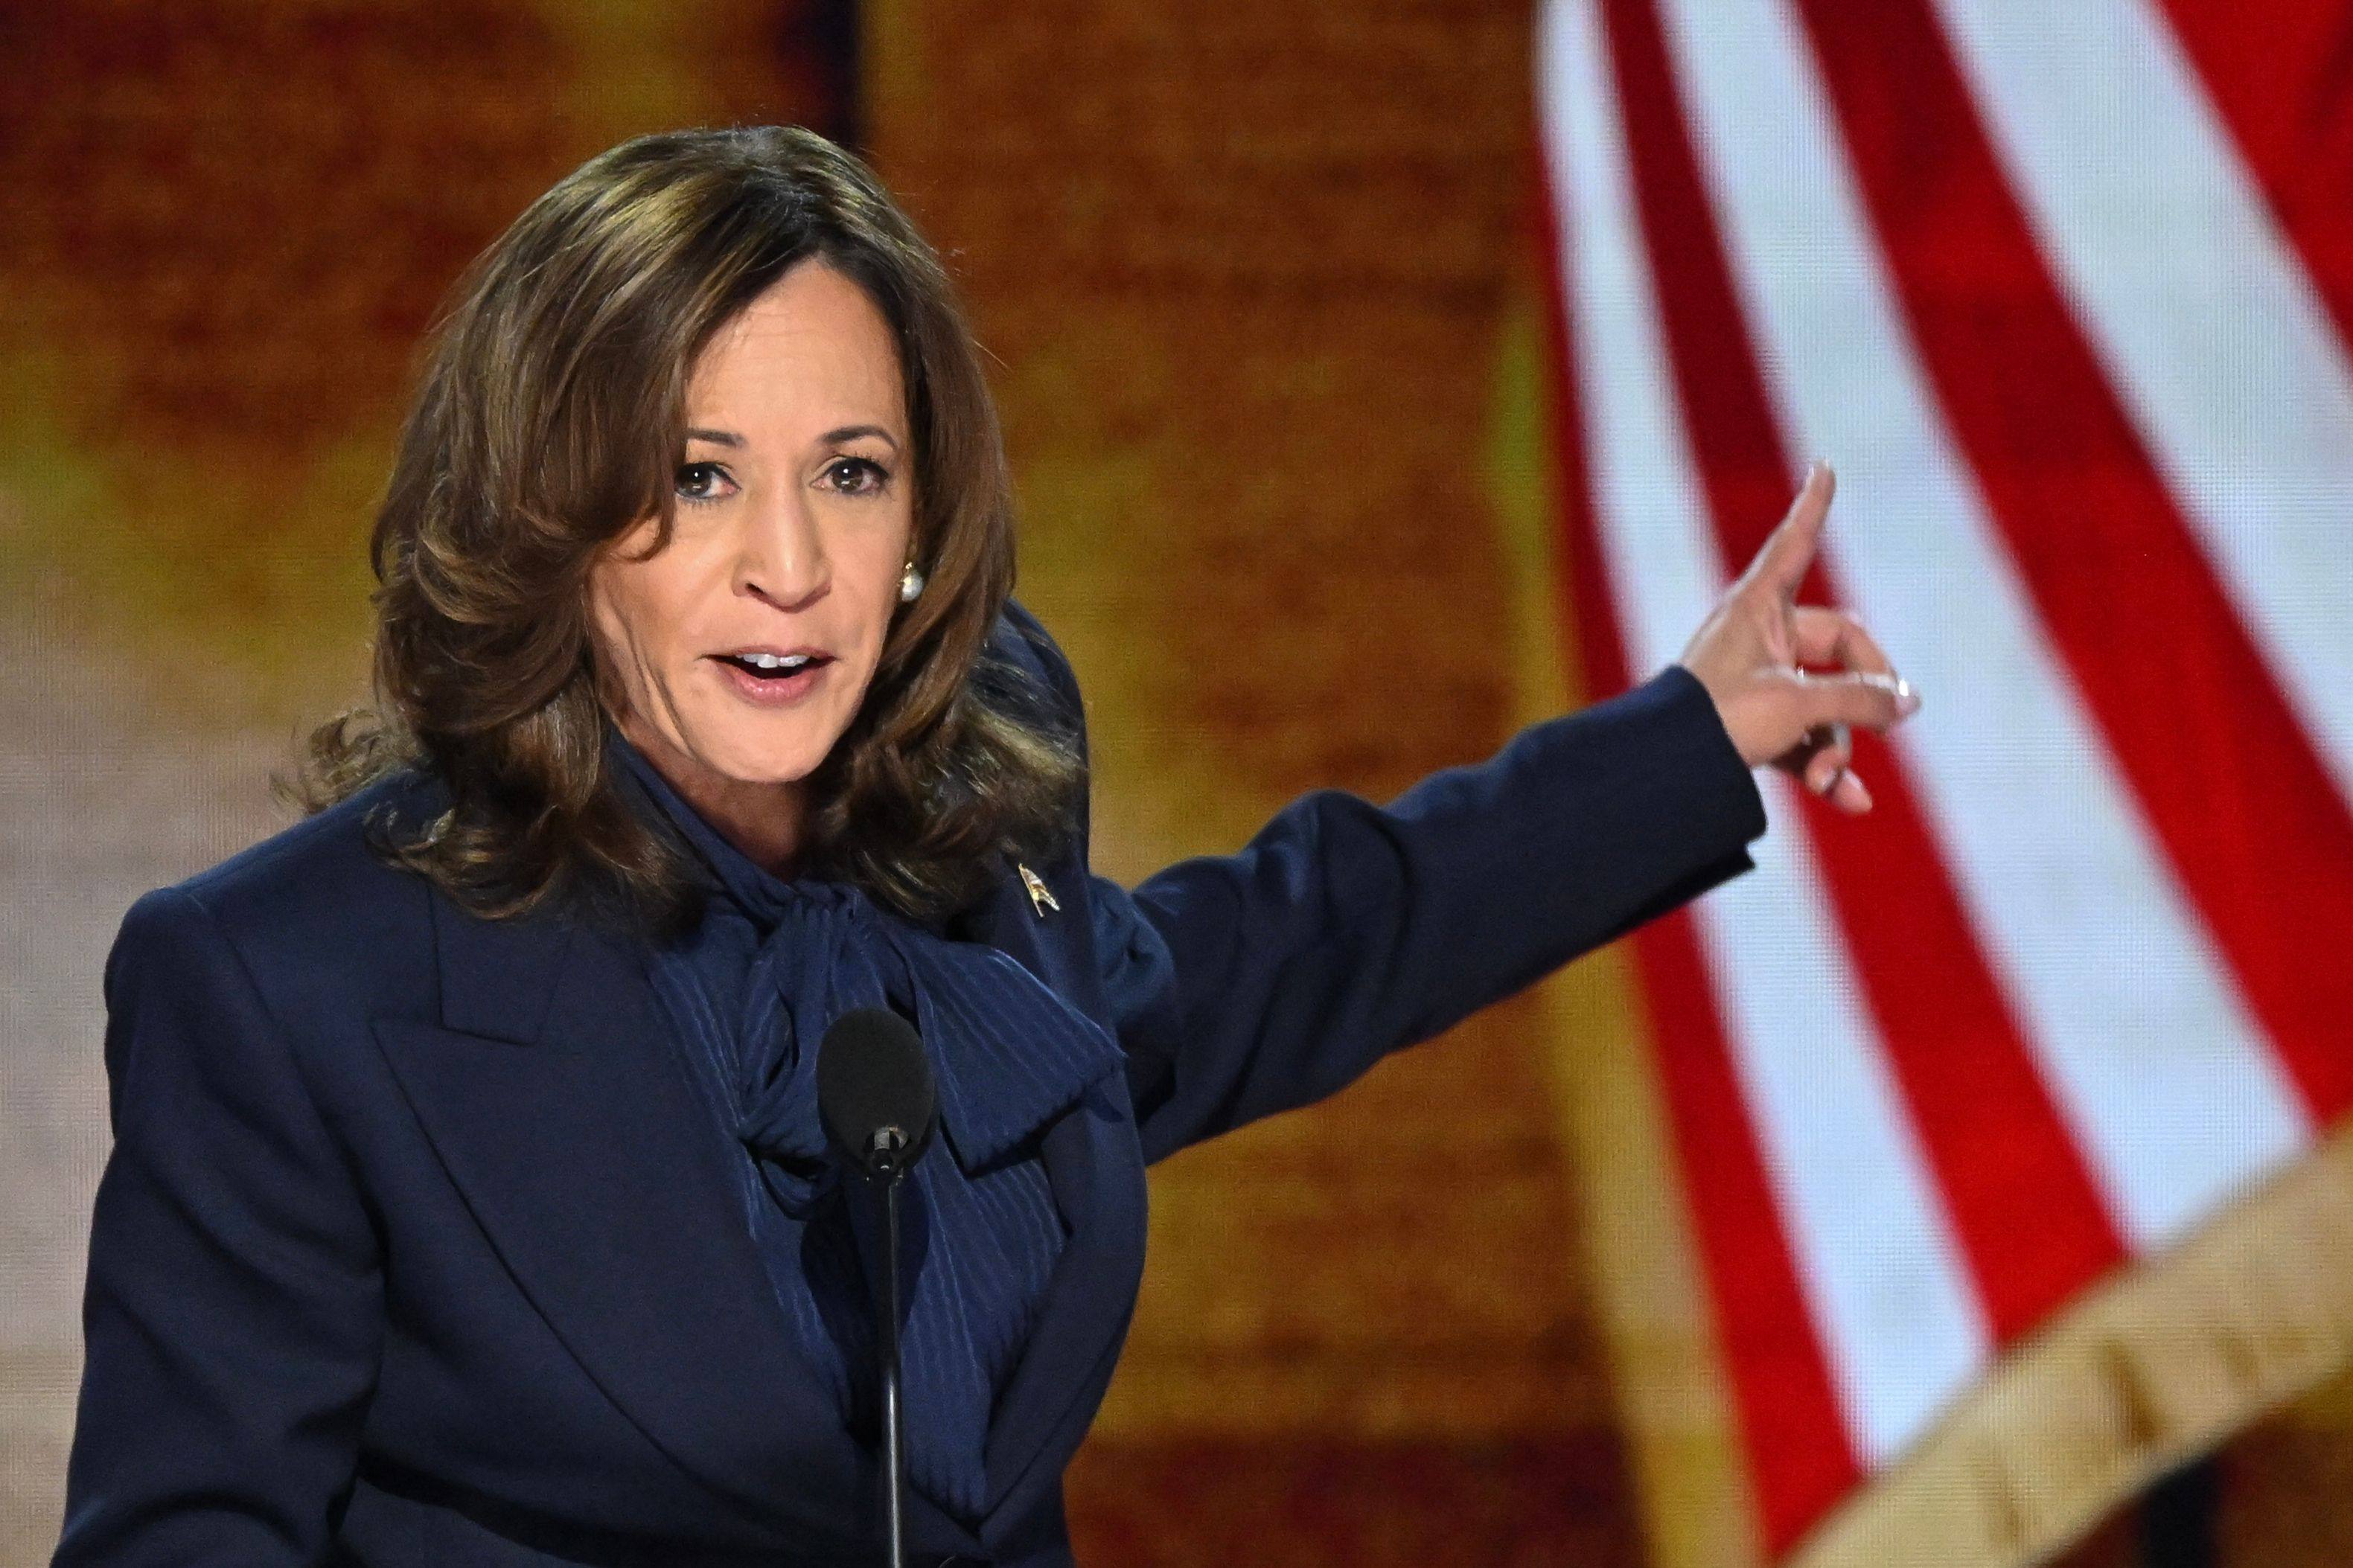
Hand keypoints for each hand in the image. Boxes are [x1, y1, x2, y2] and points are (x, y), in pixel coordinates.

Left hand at [1676, 462, 1918, 814]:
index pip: (1795, 544)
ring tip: (1831, 783)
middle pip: (1841, 652)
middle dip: (1860, 699)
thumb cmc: (1718, 722)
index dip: (1813, 508)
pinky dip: (1824, 769)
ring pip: (1825, 705)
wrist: (1660, 775)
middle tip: (1887, 727)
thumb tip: (1909, 702)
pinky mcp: (1755, 727)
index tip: (1822, 466)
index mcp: (1758, 607)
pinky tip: (1848, 802)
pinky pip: (1804, 741)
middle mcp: (1761, 636)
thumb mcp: (1797, 705)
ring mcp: (1760, 683)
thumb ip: (1859, 698)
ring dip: (1836, 747)